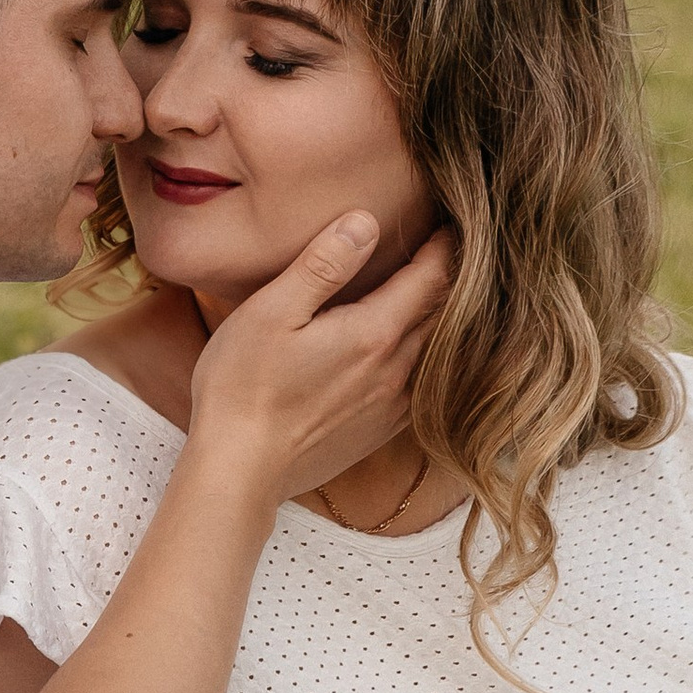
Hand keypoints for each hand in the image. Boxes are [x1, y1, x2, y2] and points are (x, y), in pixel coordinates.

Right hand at [189, 215, 453, 500]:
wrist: (241, 470)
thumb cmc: (243, 386)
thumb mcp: (272, 311)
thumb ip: (322, 265)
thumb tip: (366, 223)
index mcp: (373, 333)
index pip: (429, 278)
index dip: (443, 246)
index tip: (451, 222)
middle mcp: (395, 370)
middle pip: (442, 314)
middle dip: (448, 279)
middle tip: (450, 249)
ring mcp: (391, 405)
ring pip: (436, 352)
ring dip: (441, 319)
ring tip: (437, 293)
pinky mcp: (380, 430)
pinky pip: (422, 386)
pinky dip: (427, 359)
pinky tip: (411, 352)